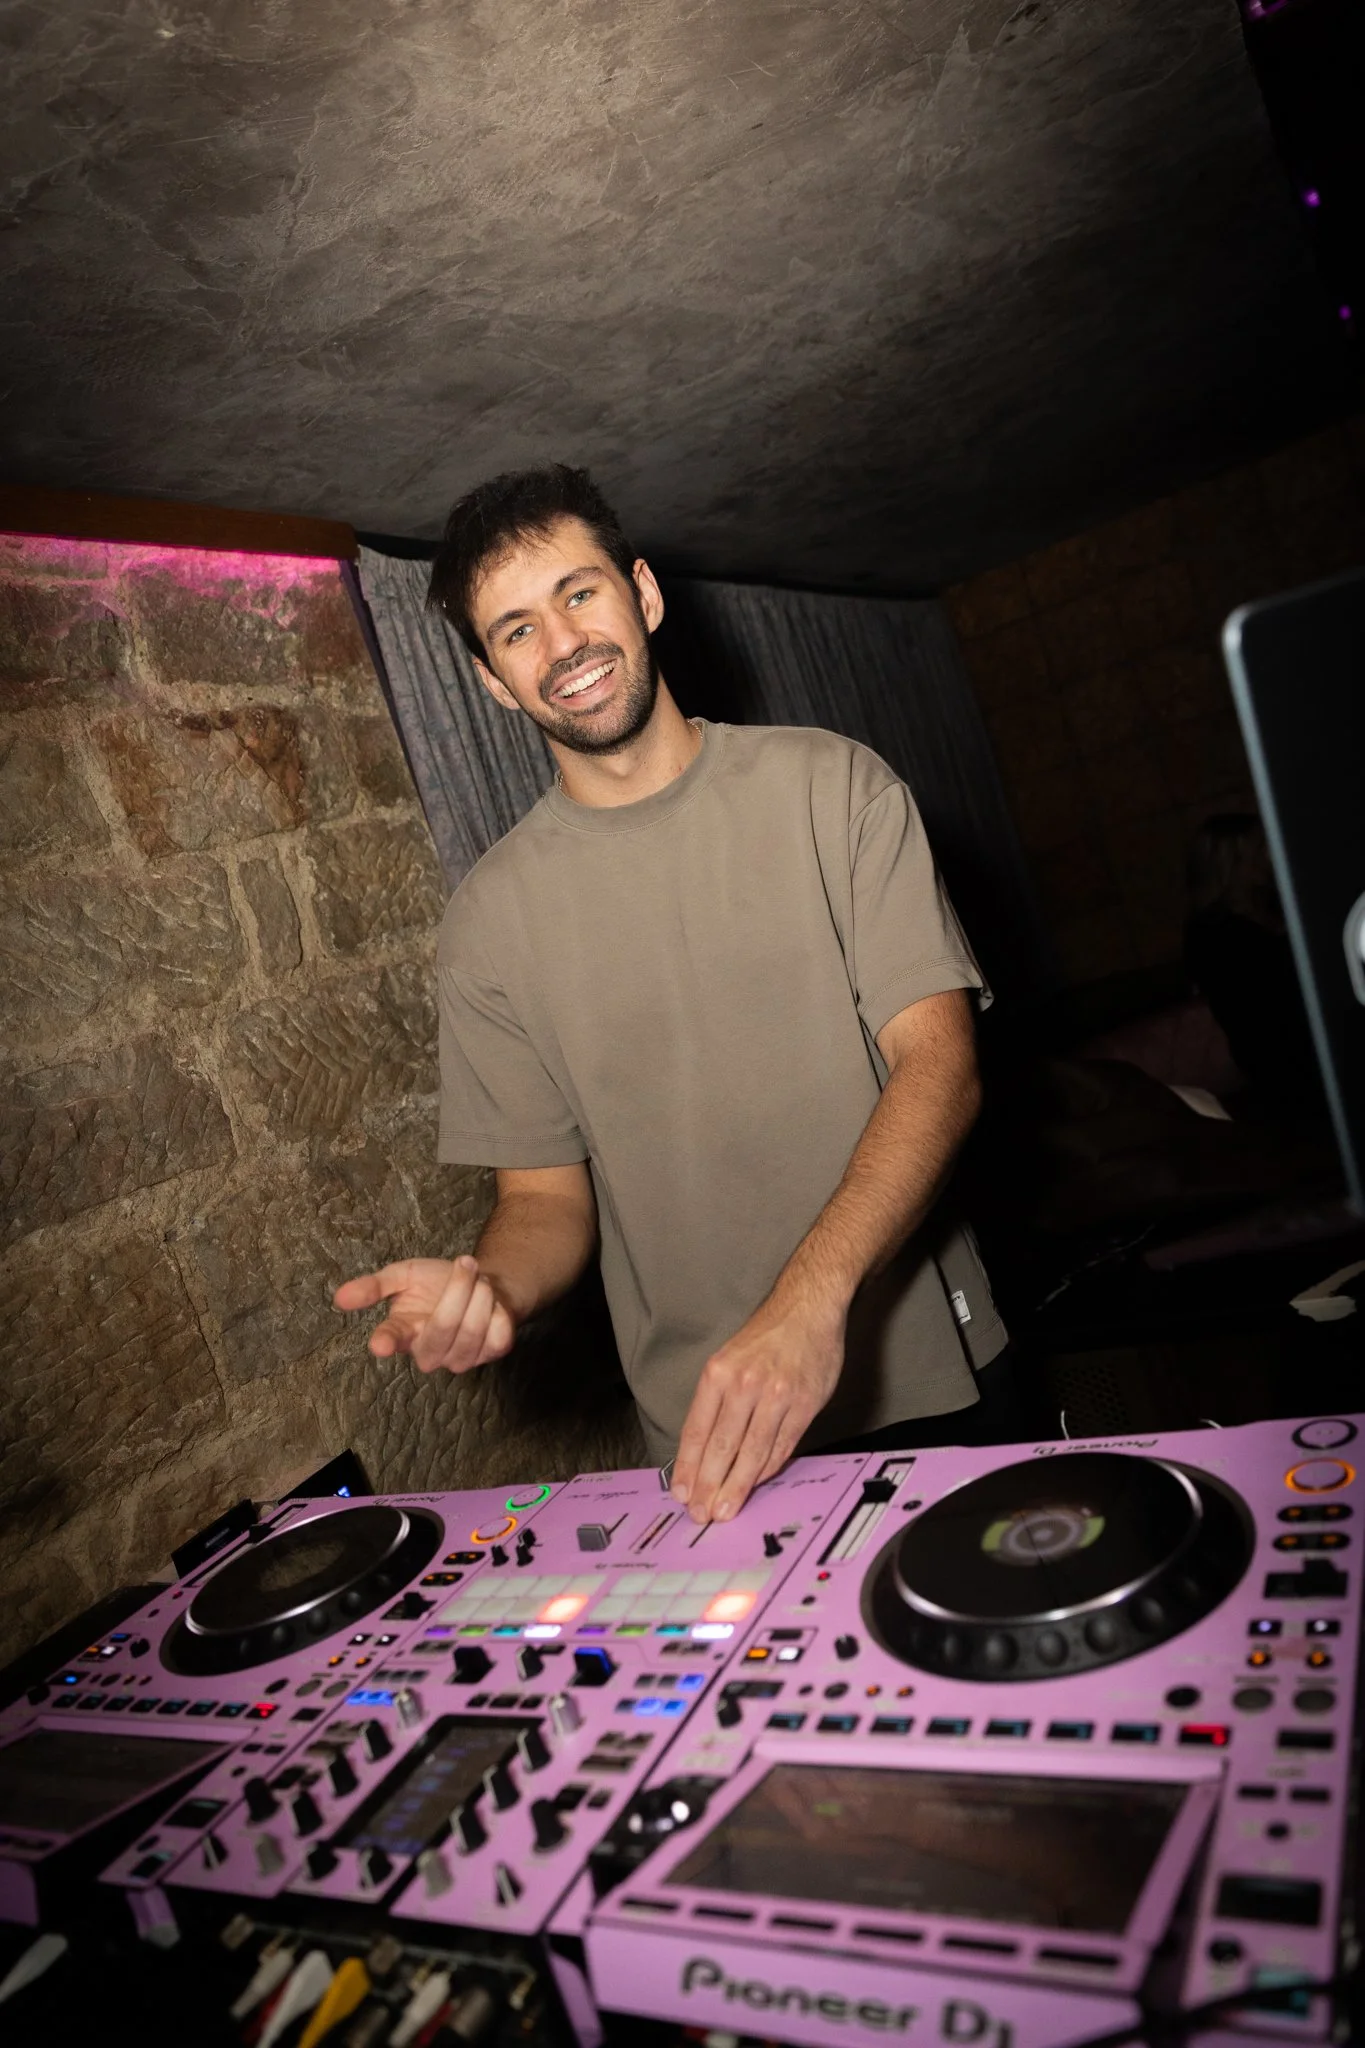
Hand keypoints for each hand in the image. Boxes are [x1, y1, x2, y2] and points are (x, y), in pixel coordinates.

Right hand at [333, 1256, 516, 1373]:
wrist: (482, 1284)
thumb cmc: (436, 1283)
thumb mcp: (404, 1275)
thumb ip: (375, 1286)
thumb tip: (340, 1297)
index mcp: (404, 1331)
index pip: (391, 1338)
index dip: (386, 1342)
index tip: (379, 1345)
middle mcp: (430, 1351)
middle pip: (442, 1328)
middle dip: (457, 1291)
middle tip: (465, 1263)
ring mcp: (462, 1357)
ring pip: (472, 1332)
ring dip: (479, 1296)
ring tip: (479, 1278)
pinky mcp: (492, 1353)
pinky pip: (498, 1336)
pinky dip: (498, 1310)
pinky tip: (492, 1302)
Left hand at [670, 1287, 844, 1524]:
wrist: (808, 1309)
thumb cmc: (766, 1336)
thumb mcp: (728, 1359)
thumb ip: (717, 1402)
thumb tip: (703, 1451)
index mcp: (718, 1373)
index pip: (697, 1431)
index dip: (688, 1468)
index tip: (682, 1493)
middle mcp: (745, 1385)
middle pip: (722, 1448)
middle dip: (709, 1486)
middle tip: (702, 1514)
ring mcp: (777, 1396)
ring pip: (752, 1453)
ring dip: (737, 1486)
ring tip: (726, 1509)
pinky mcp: (804, 1405)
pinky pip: (782, 1447)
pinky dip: (767, 1469)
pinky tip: (755, 1484)